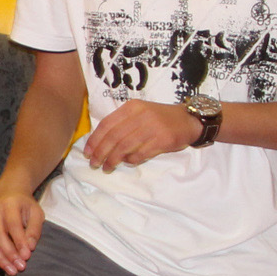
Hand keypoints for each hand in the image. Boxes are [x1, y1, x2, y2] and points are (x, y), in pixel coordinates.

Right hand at [0, 191, 44, 273]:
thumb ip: (34, 230)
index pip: (13, 225)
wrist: (9, 195)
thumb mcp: (36, 214)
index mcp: (9, 204)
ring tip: (11, 270)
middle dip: (9, 254)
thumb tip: (29, 248)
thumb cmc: (25, 207)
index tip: (27, 257)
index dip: (19, 242)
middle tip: (20, 268)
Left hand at [80, 99, 203, 172]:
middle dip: (101, 153)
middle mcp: (141, 115)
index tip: (87, 152)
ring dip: (113, 160)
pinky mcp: (163, 140)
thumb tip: (100, 143)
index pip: (107, 124)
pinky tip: (127, 163)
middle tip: (94, 164)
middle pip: (114, 137)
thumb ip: (122, 124)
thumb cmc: (160, 118)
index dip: (95, 140)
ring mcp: (153, 127)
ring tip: (107, 168)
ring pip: (125, 147)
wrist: (189, 120)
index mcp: (132, 107)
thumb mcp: (140, 113)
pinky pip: (141, 153)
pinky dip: (131, 160)